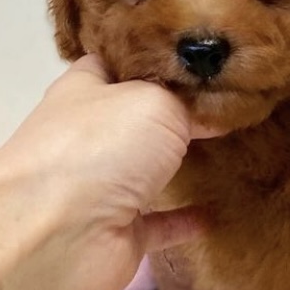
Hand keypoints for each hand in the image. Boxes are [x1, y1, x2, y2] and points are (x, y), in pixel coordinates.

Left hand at [0, 56, 217, 289]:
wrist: (58, 234)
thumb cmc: (101, 146)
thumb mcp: (155, 99)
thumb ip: (186, 102)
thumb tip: (210, 111)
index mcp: (87, 90)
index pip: (119, 63)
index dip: (154, 56)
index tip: (198, 55)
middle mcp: (91, 136)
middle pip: (137, 117)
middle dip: (176, 110)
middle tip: (230, 100)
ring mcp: (101, 187)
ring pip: (147, 171)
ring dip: (180, 164)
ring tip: (231, 151)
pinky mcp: (118, 234)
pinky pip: (159, 224)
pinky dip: (185, 220)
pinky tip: (218, 211)